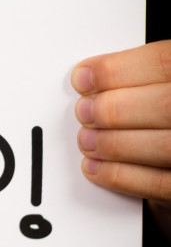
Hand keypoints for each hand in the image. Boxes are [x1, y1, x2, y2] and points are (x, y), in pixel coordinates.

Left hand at [72, 40, 170, 240]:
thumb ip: (139, 78)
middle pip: (166, 105)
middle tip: (84, 111)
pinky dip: (120, 176)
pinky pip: (159, 184)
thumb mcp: (160, 84)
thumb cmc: (164, 112)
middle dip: (114, 109)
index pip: (165, 62)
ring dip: (114, 144)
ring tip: (87, 140)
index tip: (84, 77)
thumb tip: (89, 77)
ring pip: (164, 146)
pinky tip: (95, 167)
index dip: (118, 70)